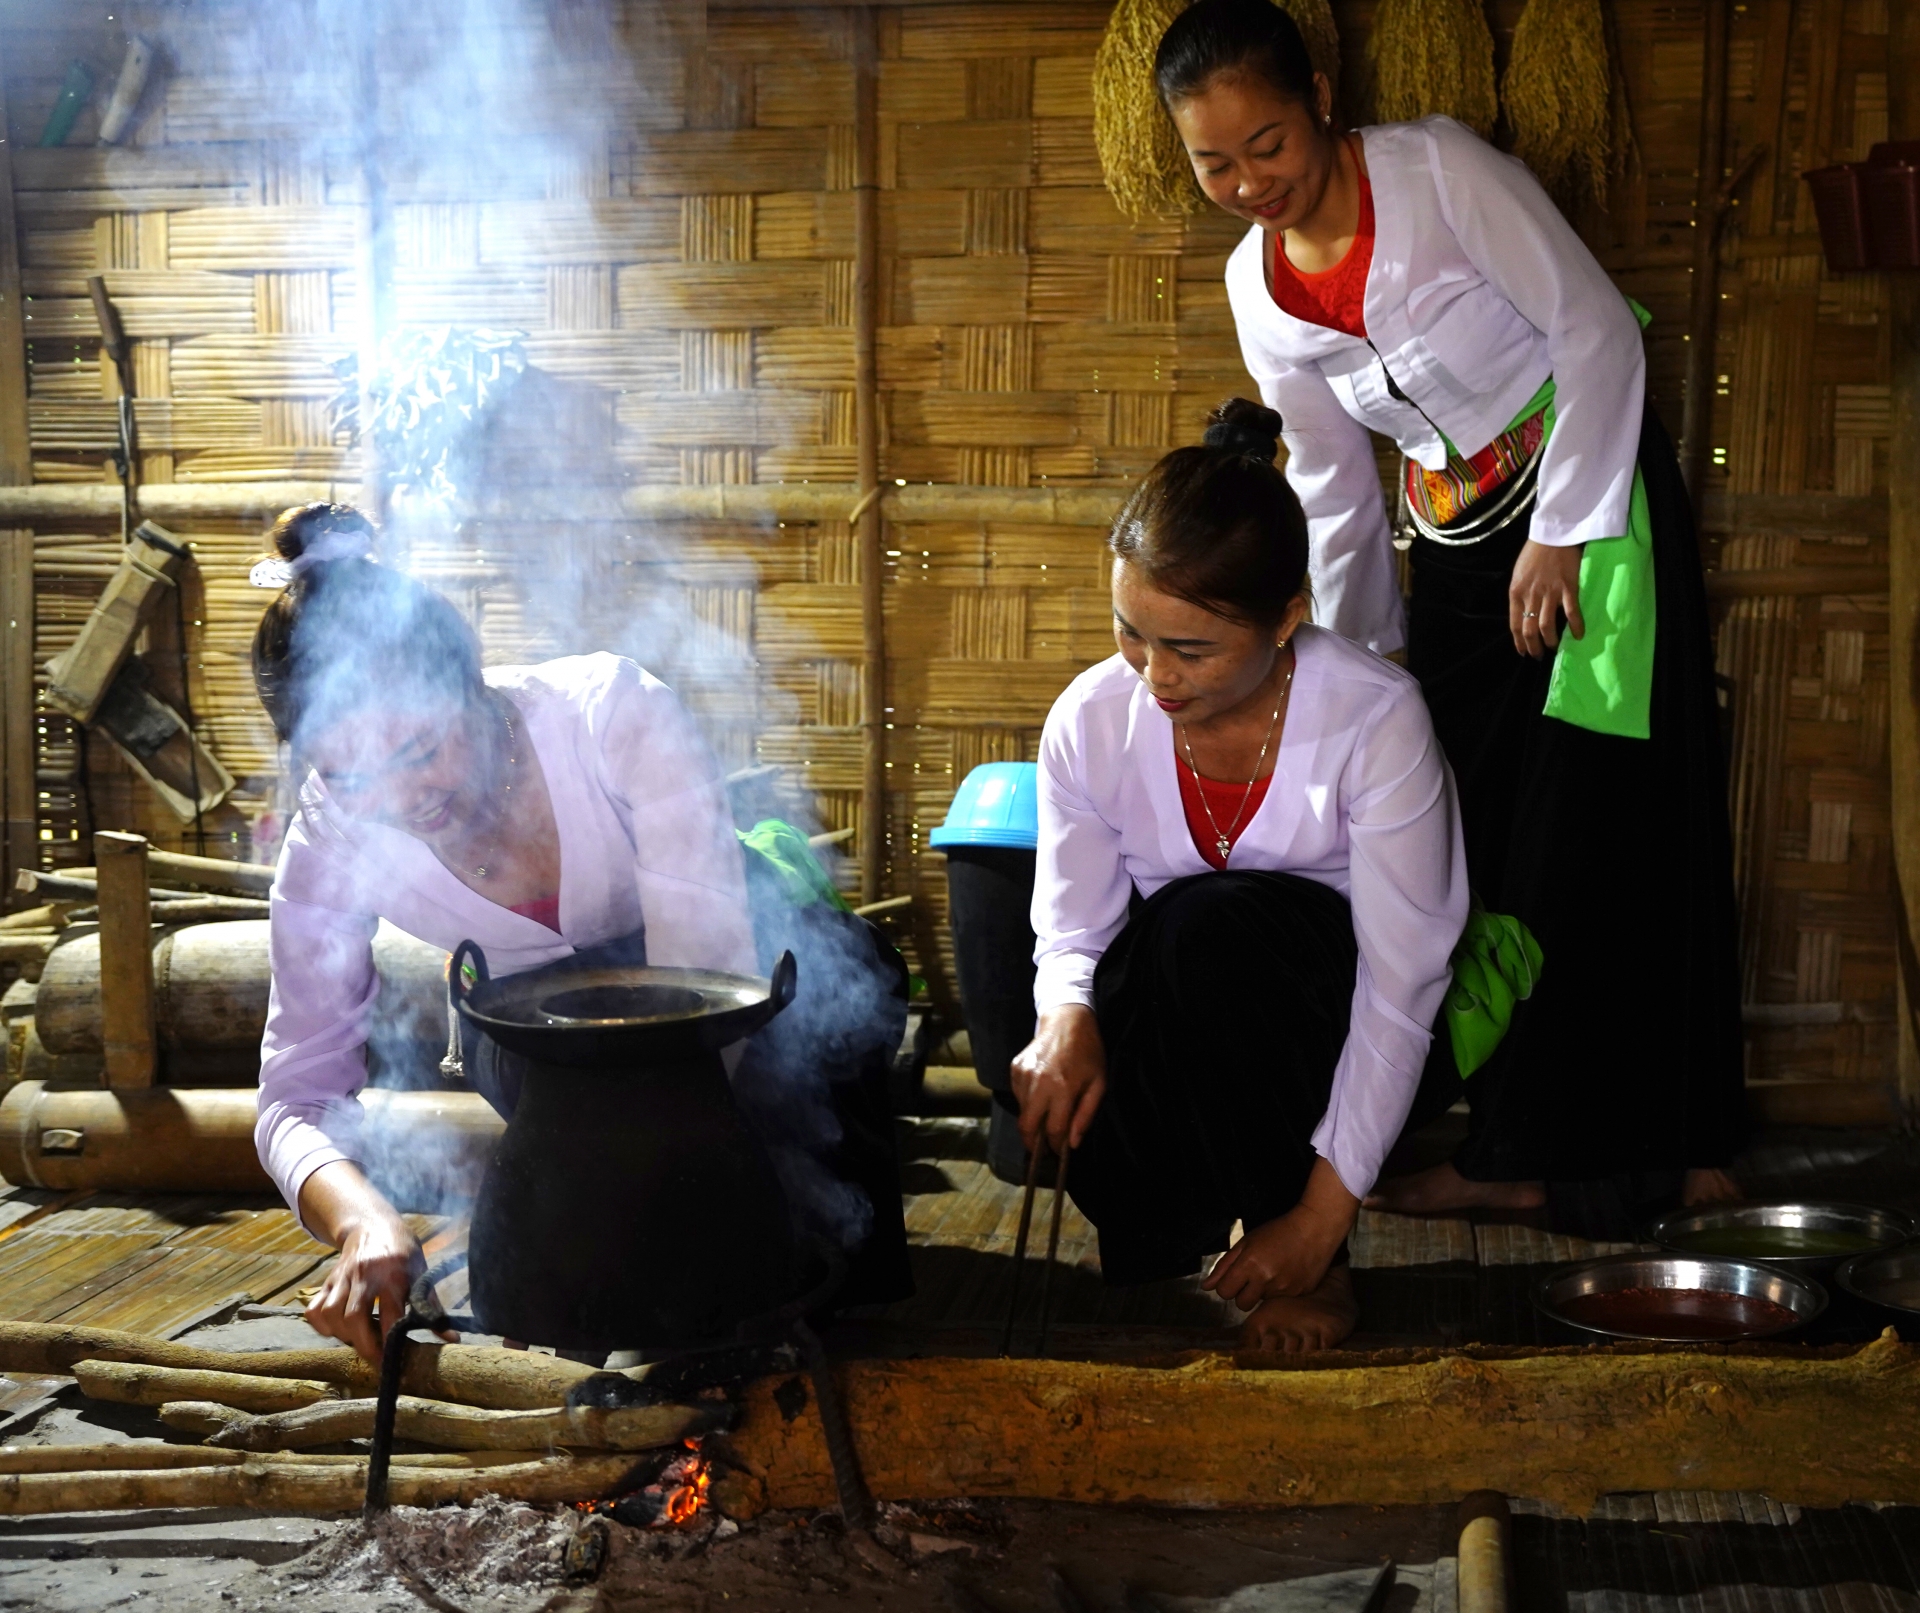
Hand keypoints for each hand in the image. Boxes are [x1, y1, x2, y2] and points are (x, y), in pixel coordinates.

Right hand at [296, 1160, 427, 1362]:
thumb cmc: (403, 1251)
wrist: (372, 1224)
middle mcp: (365, 1276)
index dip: (392, 1342)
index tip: (397, 1362)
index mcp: (395, 1275)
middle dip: (364, 1346)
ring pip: (331, 1314)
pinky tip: (337, 1329)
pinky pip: (315, 1309)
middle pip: (354, 1318)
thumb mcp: (422, 1272)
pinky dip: (322, 1326)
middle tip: (377, 1361)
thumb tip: (452, 1337)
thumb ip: (432, 1306)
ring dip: (343, 1336)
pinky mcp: (327, 1281)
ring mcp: (343, 1278)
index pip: (391, 1315)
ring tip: (360, 1340)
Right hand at [1009, 1005, 1106, 1155]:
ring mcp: (1023, 1075)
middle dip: (1033, 1143)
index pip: (1053, 1131)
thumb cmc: (1088, 1053)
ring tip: (1045, 1114)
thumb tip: (1072, 1144)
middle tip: (1041, 1148)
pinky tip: (1040, 1093)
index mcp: (1062, 1089)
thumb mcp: (1098, 1084)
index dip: (1056, 1146)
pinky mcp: (1015, 1068)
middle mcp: (1038, 1084)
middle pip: (1027, 1127)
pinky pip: (1017, 1095)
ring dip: (1032, 1120)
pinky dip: (1027, 1101)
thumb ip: (1085, 1115)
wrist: (1067, 1020)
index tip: (1059, 1153)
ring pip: (1021, 1112)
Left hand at [1202, 1157, 1358, 1309]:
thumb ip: (1224, 1266)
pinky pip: (1281, 1300)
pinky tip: (1288, 1274)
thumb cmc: (1278, 1231)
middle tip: (1252, 1278)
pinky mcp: (1299, 1294)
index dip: (1226, 1286)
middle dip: (1242, 1294)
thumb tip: (1206, 1286)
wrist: (1315, 1228)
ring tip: (1273, 1272)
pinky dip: (1281, 1290)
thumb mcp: (1247, 1242)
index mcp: (1249, 1265)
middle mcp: (1265, 1280)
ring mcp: (1284, 1290)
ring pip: (1262, 1302)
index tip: (1235, 1277)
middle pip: (1241, 1304)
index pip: (1224, 1292)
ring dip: (1263, 1291)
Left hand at [1509, 539, 1584, 657]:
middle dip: (1533, 647)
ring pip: (1546, 626)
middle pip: (1529, 630)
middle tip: (1539, 655)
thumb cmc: (1534, 554)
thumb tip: (1524, 614)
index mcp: (1516, 593)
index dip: (1519, 642)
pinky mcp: (1568, 588)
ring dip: (1550, 641)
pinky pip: (1572, 613)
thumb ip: (1521, 595)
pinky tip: (1578, 635)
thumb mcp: (1519, 575)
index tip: (1524, 652)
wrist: (1553, 534)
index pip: (1515, 625)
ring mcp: (1549, 593)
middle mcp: (1530, 596)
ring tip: (1554, 647)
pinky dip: (1576, 627)